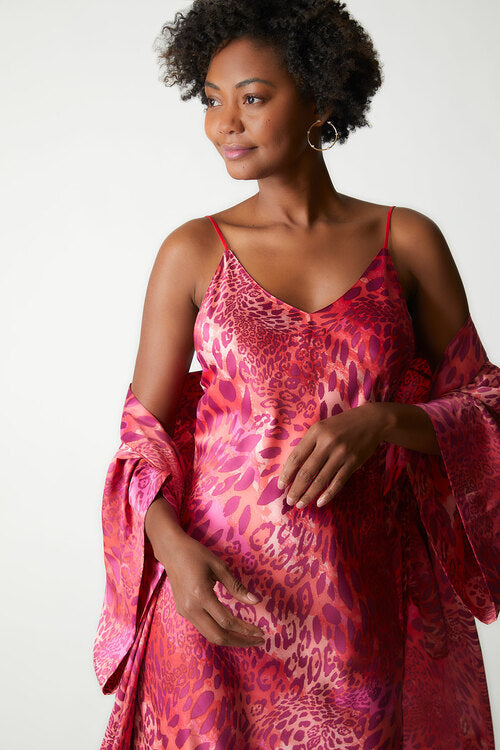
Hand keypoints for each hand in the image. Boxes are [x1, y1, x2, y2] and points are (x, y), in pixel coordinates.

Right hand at [154, 528, 266, 647]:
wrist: (171, 551)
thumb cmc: (195, 554)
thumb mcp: (219, 566)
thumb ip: (236, 586)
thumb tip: (256, 601)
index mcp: (201, 595)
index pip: (227, 621)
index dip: (245, 629)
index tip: (260, 632)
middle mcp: (191, 608)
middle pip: (218, 636)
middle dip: (240, 641)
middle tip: (258, 641)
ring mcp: (185, 612)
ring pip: (210, 635)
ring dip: (230, 639)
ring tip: (247, 638)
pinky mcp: (183, 611)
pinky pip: (203, 627)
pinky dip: (219, 631)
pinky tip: (231, 628)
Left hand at [277, 402, 386, 509]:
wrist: (372, 421)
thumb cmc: (342, 425)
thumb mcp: (322, 427)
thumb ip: (309, 444)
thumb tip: (293, 468)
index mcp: (315, 432)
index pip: (296, 457)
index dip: (287, 473)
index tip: (280, 485)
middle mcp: (327, 443)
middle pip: (307, 472)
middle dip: (296, 489)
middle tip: (289, 501)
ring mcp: (341, 454)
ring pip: (321, 480)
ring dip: (308, 495)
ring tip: (300, 504)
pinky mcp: (353, 462)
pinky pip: (338, 482)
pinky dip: (328, 494)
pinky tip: (320, 502)